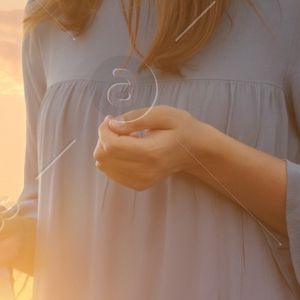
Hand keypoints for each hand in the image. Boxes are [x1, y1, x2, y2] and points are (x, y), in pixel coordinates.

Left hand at [94, 105, 228, 189]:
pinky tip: (129, 149)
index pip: (112, 146)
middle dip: (104, 137)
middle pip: (104, 157)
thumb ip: (136, 118)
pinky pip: (111, 172)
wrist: (195, 151)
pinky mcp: (138, 185)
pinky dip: (113, 158)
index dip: (104, 130)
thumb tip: (112, 124)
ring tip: (128, 138)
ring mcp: (141, 182)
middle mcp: (144, 172)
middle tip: (120, 126)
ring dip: (108, 148)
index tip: (110, 118)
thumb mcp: (163, 114)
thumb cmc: (182, 128)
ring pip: (104, 165)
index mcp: (151, 153)